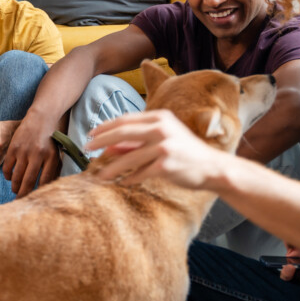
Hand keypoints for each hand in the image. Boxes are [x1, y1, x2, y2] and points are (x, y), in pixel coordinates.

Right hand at [3, 115, 61, 196]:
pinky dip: (8, 175)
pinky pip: (7, 167)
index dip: (39, 192)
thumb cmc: (50, 138)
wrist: (41, 118)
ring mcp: (24, 151)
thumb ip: (54, 169)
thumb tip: (48, 189)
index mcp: (51, 157)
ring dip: (15, 187)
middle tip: (21, 202)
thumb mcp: (56, 153)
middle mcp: (37, 154)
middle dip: (24, 195)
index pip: (45, 181)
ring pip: (17, 176)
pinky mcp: (13, 147)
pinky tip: (10, 178)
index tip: (36, 199)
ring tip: (16, 191)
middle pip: (28, 181)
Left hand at [87, 110, 220, 186]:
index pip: (125, 120)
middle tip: (87, 148)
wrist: (212, 167)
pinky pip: (140, 173)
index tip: (91, 134)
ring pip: (129, 157)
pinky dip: (130, 178)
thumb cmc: (185, 153)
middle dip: (101, 141)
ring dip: (112, 167)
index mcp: (159, 117)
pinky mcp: (166, 165)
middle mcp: (161, 128)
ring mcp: (164, 146)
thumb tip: (109, 146)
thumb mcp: (162, 140)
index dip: (105, 127)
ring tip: (99, 175)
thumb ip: (136, 141)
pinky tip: (123, 182)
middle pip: (123, 133)